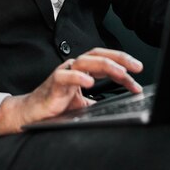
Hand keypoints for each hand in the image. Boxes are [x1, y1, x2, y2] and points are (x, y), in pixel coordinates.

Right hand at [0, 47, 142, 136]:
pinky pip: (65, 77)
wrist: (31, 114)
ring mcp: (63, 73)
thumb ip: (98, 100)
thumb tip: (119, 104)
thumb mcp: (83, 104)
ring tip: (121, 72)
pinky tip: (90, 82)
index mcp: (82, 70)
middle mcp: (74, 67)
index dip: (123, 66)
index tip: (138, 76)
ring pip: (85, 62)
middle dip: (120, 59)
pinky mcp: (53, 84)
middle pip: (98, 55)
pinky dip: (78, 77)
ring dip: (105, 66)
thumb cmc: (55, 106)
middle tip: (137, 67)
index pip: (105, 61)